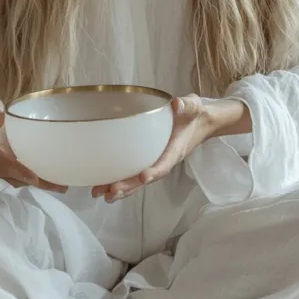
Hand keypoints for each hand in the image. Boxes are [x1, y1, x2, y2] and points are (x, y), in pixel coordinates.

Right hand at [0, 93, 68, 192]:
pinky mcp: (6, 163)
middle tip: (60, 186)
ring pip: (19, 179)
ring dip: (39, 183)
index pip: (3, 164)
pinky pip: (21, 174)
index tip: (35, 179)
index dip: (19, 172)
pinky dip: (36, 178)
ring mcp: (0, 165)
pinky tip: (52, 176)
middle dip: (37, 183)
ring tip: (62, 185)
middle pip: (15, 177)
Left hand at [91, 94, 209, 201]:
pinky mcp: (147, 160)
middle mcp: (164, 161)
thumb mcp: (192, 107)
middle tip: (111, 192)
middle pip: (146, 180)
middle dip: (129, 187)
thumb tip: (176, 104)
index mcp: (175, 150)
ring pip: (137, 181)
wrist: (198, 123)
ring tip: (101, 194)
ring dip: (120, 189)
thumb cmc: (192, 115)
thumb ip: (185, 105)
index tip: (143, 177)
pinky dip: (118, 181)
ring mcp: (154, 163)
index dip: (155, 172)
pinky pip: (133, 174)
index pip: (165, 164)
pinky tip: (103, 187)